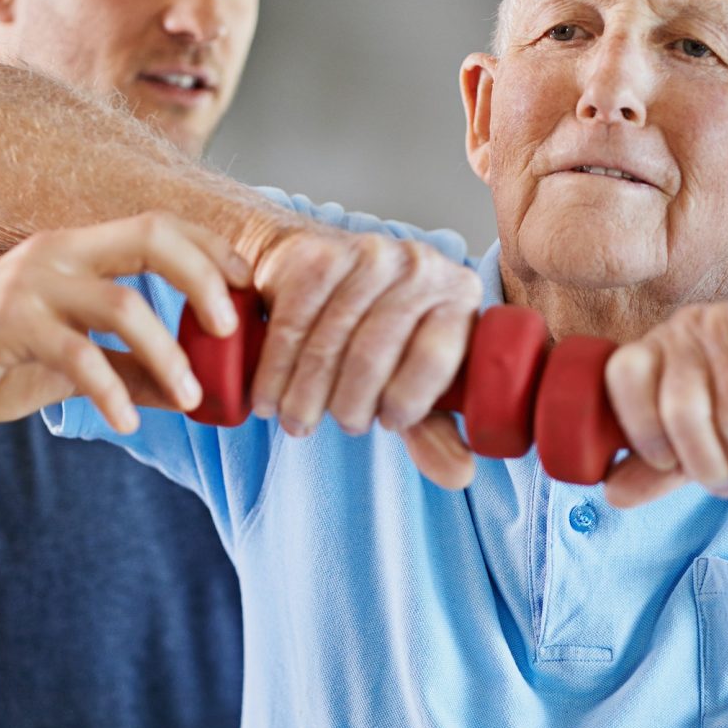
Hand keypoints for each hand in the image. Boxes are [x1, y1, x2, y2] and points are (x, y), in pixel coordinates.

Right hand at [0, 213, 249, 433]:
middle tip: (233, 330)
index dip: (212, 250)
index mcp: (81, 249)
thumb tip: (205, 395)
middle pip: (152, 239)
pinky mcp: (5, 324)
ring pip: (123, 304)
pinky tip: (129, 420)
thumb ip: (138, 369)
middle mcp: (59, 252)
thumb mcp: (81, 363)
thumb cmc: (1, 359)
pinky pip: (77, 354)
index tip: (249, 288)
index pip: (162, 226)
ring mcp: (31, 284)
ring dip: (168, 354)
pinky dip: (112, 391)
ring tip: (194, 397)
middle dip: (204, 280)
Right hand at [244, 220, 483, 487]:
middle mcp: (420, 266)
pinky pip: (291, 324)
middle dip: (351, 403)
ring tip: (297, 421)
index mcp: (459, 295)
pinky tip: (268, 399)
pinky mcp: (316, 255)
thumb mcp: (414, 379)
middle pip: (375, 352)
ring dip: (306, 395)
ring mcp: (367, 253)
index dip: (408, 400)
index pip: (437, 356)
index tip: (387, 424)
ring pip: (329, 342)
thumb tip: (459, 474)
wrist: (323, 272)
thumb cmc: (381, 335)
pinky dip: (275, 371)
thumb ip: (434, 428)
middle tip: (340, 424)